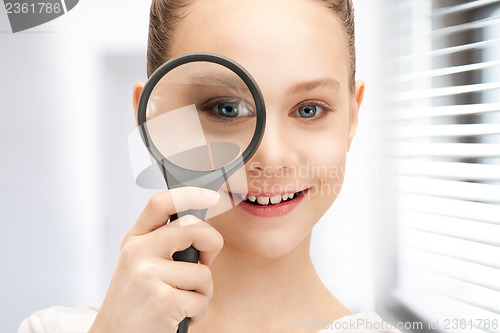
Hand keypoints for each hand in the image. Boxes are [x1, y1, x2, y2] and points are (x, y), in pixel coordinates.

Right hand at [89, 187, 222, 332]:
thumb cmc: (134, 305)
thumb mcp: (139, 266)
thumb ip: (162, 245)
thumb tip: (201, 232)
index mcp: (134, 241)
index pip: (160, 203)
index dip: (190, 194)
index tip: (211, 197)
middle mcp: (138, 252)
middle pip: (193, 229)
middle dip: (213, 244)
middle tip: (207, 262)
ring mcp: (148, 274)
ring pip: (203, 273)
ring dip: (202, 293)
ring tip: (180, 303)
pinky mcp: (162, 300)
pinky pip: (201, 301)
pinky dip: (197, 314)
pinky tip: (176, 319)